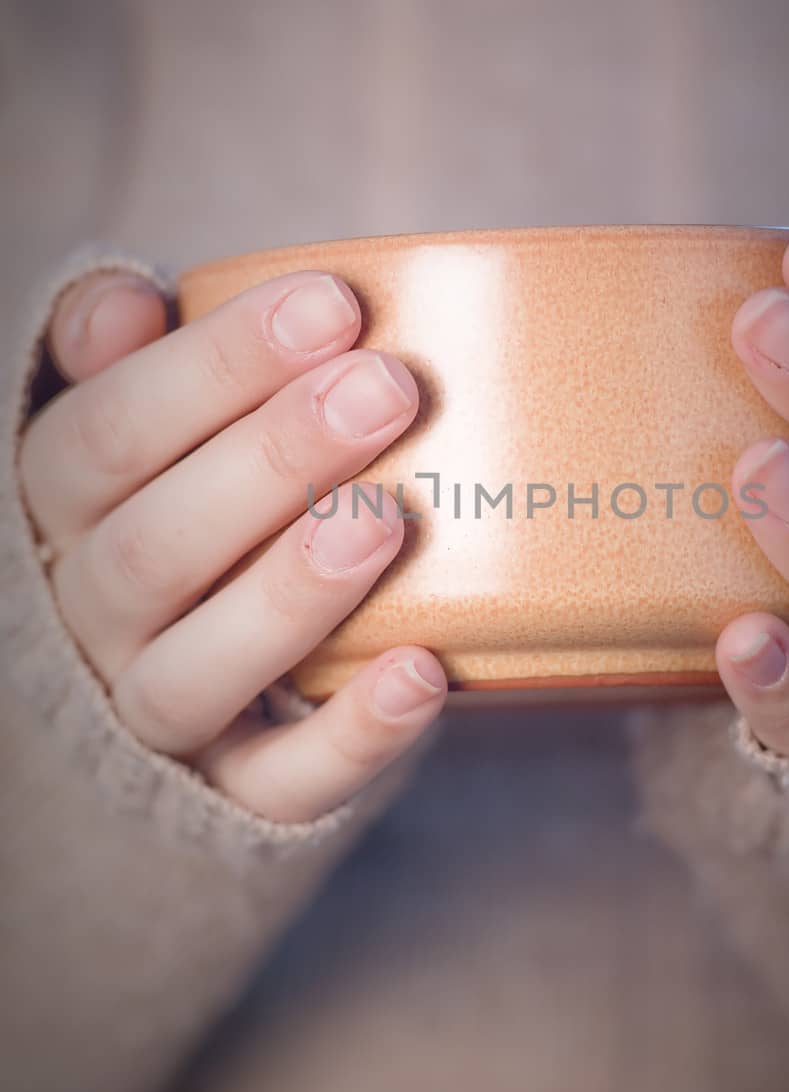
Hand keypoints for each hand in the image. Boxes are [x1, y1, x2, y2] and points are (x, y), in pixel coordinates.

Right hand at [18, 268, 446, 821]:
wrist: (192, 673)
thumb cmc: (194, 499)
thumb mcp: (148, 421)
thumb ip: (131, 359)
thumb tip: (126, 303)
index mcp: (62, 506)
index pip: (108, 433)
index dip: (214, 366)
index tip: (335, 304)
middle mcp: (90, 614)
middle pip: (153, 547)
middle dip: (273, 460)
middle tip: (388, 390)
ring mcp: (153, 711)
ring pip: (192, 672)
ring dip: (291, 595)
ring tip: (385, 522)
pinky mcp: (235, 789)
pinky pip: (278, 782)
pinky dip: (349, 736)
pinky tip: (422, 671)